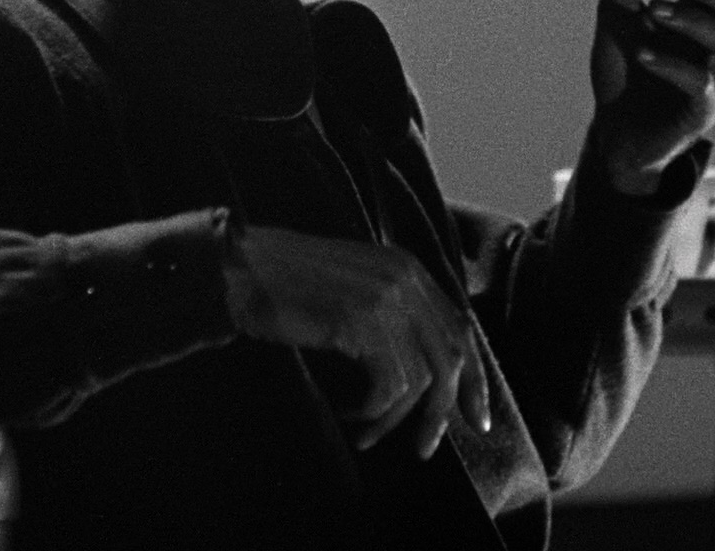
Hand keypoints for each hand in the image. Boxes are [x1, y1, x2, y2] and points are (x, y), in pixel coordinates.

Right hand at [222, 224, 490, 458]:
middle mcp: (404, 278)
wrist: (239, 271)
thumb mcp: (352, 286)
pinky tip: (347, 414)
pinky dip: (371, 411)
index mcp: (407, 267)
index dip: (475, 377)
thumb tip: (425, 366)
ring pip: (421, 380)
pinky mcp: (361, 322)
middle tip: (427, 447)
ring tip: (367, 436)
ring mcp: (385, 298)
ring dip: (395, 420)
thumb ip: (392, 308)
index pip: (461, 328)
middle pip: (452, 357)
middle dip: (446, 410)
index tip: (476, 417)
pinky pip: (389, 386)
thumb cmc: (285, 285)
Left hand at [589, 0, 714, 192]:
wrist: (613, 131)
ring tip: (655, 8)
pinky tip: (643, 50)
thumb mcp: (616, 14)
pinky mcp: (699, 112)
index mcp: (702, 19)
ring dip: (693, 18)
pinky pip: (700, 83)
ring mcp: (712, 78)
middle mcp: (714, 46)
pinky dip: (672, 62)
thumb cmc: (624, 71)